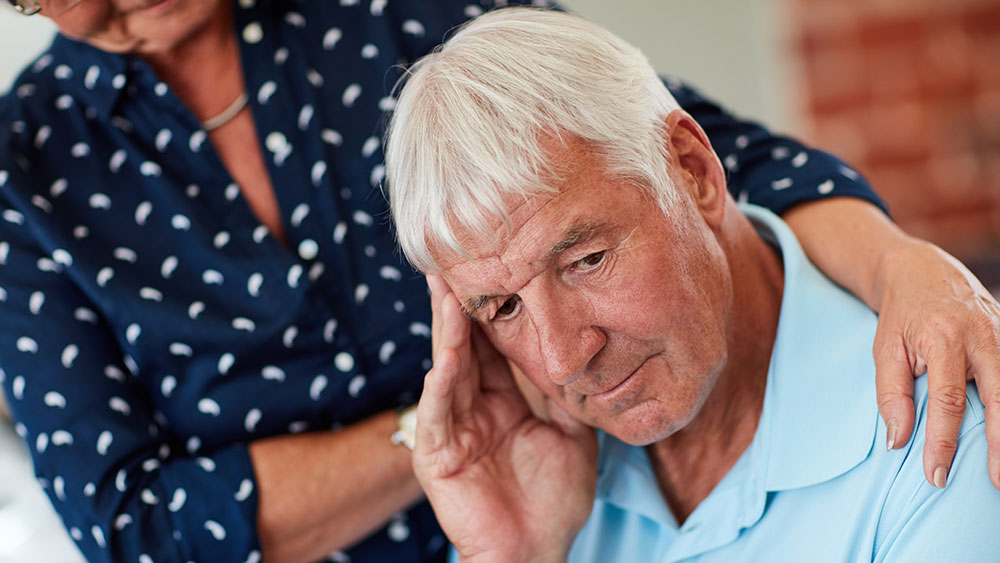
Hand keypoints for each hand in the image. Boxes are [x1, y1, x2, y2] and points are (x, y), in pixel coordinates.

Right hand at [413, 275, 597, 561]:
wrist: (535, 553)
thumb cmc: (553, 501)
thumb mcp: (574, 437)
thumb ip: (570, 395)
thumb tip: (586, 352)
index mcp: (503, 401)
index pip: (495, 345)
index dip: (496, 308)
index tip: (500, 266)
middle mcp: (473, 407)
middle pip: (466, 346)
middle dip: (461, 304)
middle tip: (457, 258)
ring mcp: (453, 429)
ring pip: (449, 370)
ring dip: (447, 332)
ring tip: (446, 291)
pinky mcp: (438, 456)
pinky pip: (440, 414)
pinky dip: (441, 386)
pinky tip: (445, 358)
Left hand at [872, 239, 999, 488]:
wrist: (921, 270)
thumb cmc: (900, 316)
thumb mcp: (884, 350)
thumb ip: (891, 394)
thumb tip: (898, 441)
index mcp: (944, 339)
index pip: (947, 401)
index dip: (942, 442)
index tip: (936, 475)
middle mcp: (983, 336)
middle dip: (999, 446)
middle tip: (996, 484)